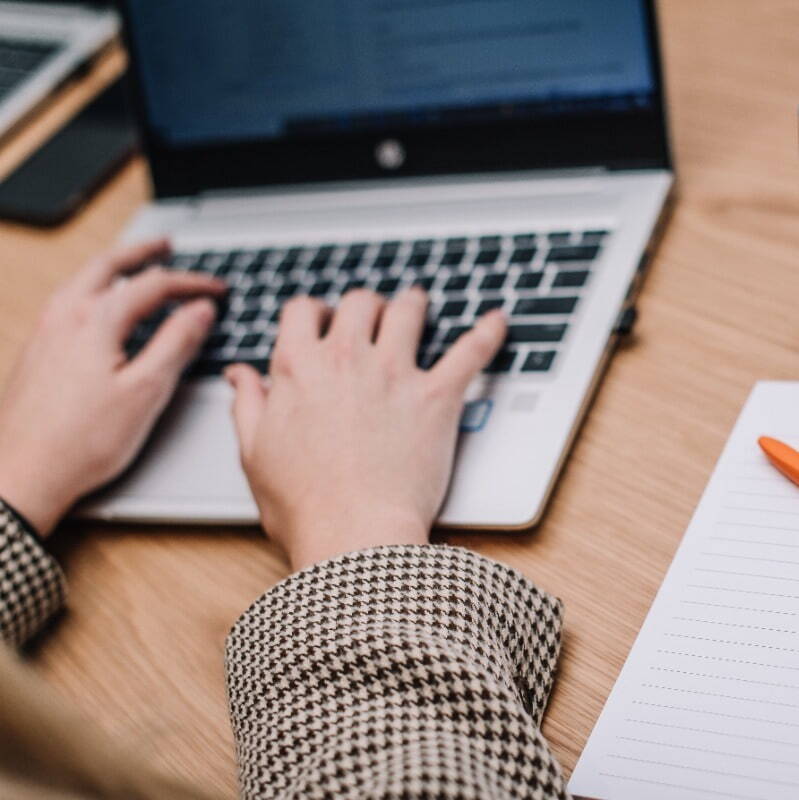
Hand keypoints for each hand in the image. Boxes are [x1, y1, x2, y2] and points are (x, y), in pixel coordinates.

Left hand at [0, 239, 225, 534]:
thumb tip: (202, 311)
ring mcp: (44, 332)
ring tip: (134, 266)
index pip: (154, 285)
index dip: (192, 283)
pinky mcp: (35, 351)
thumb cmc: (82, 442)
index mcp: (95, 321)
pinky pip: (67, 301)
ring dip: (113, 266)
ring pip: (83, 280)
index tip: (218, 289)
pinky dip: (92, 288)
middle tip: (166, 245)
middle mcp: (64, 316)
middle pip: (109, 266)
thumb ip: (176, 344)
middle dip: (142, 252)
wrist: (20, 475)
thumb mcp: (146, 392)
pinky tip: (98, 307)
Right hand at [226, 288, 505, 571]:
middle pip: (358, 301)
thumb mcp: (255, 454)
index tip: (321, 320)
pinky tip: (498, 322)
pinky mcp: (436, 397)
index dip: (313, 311)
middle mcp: (346, 359)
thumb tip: (239, 374)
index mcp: (298, 369)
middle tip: (372, 316)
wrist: (353, 537)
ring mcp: (394, 374)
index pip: (302, 311)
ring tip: (417, 303)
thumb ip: (248, 405)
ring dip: (412, 303)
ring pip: (407, 310)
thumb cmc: (303, 505)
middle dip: (364, 305)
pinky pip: (470, 352)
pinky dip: (487, 333)